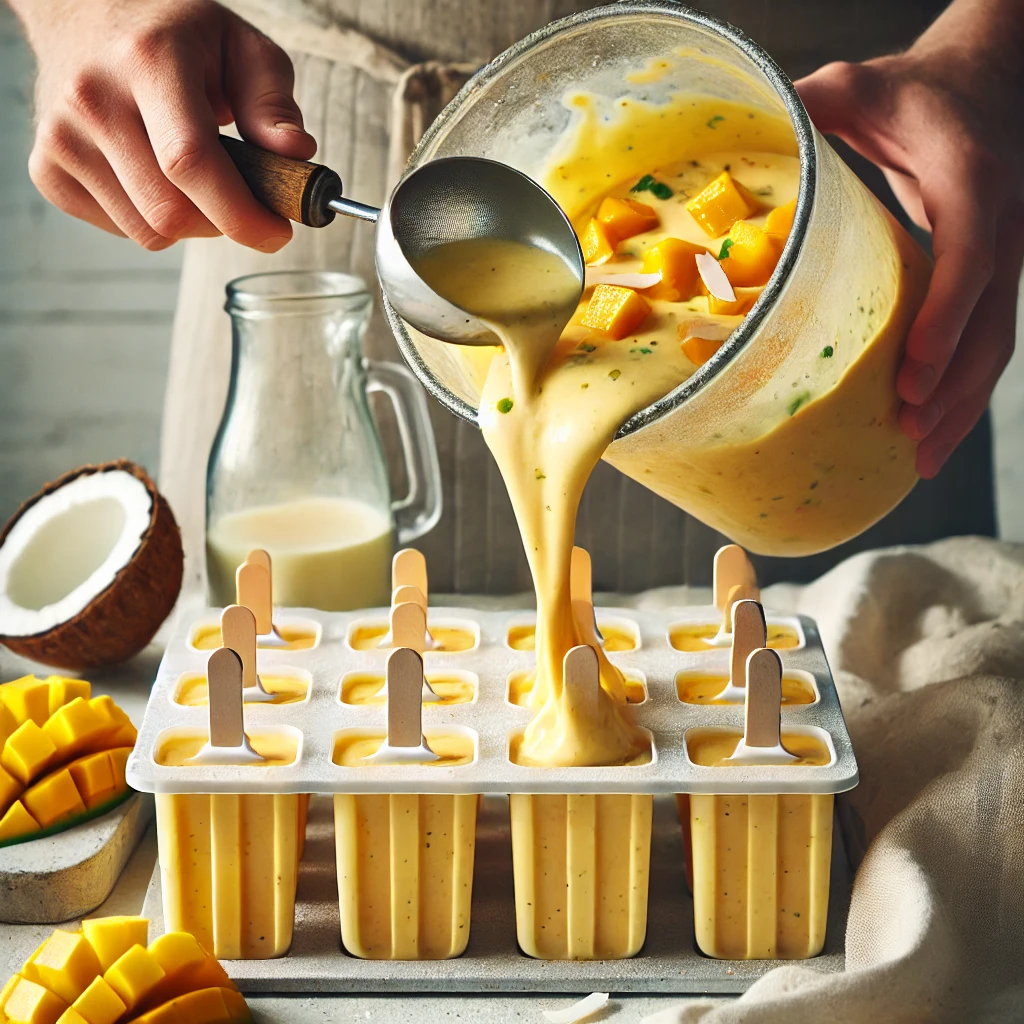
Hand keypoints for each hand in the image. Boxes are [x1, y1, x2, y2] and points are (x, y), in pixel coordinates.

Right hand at [10, 0, 316, 251]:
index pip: (191, 162)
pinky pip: (121, 230)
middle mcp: (93, 98)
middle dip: (222, 223)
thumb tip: (297, 154)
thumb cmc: (175, 37)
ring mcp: (61, 136)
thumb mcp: (239, 46)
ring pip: (148, 232)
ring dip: (190, 224)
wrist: (86, 13)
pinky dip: (151, 220)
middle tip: (242, 200)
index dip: (241, 214)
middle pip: (170, 212)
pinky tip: (154, 176)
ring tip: (195, 179)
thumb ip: (273, 101)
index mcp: (147, 61)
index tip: (277, 232)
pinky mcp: (47, 169)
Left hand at [796, 3, 1023, 478]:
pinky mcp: (993, 272)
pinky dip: (964, 386)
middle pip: (992, 320)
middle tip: (910, 435)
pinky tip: (935, 427)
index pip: (968, 258)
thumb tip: (750, 128)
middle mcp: (1000, 224)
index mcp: (971, 180)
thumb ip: (813, 104)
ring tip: (922, 458)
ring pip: (999, 338)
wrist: (988, 79)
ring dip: (964, 403)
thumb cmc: (916, 89)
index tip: (913, 375)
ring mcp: (1004, 252)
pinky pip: (989, 336)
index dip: (944, 319)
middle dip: (954, 385)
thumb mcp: (860, 84)